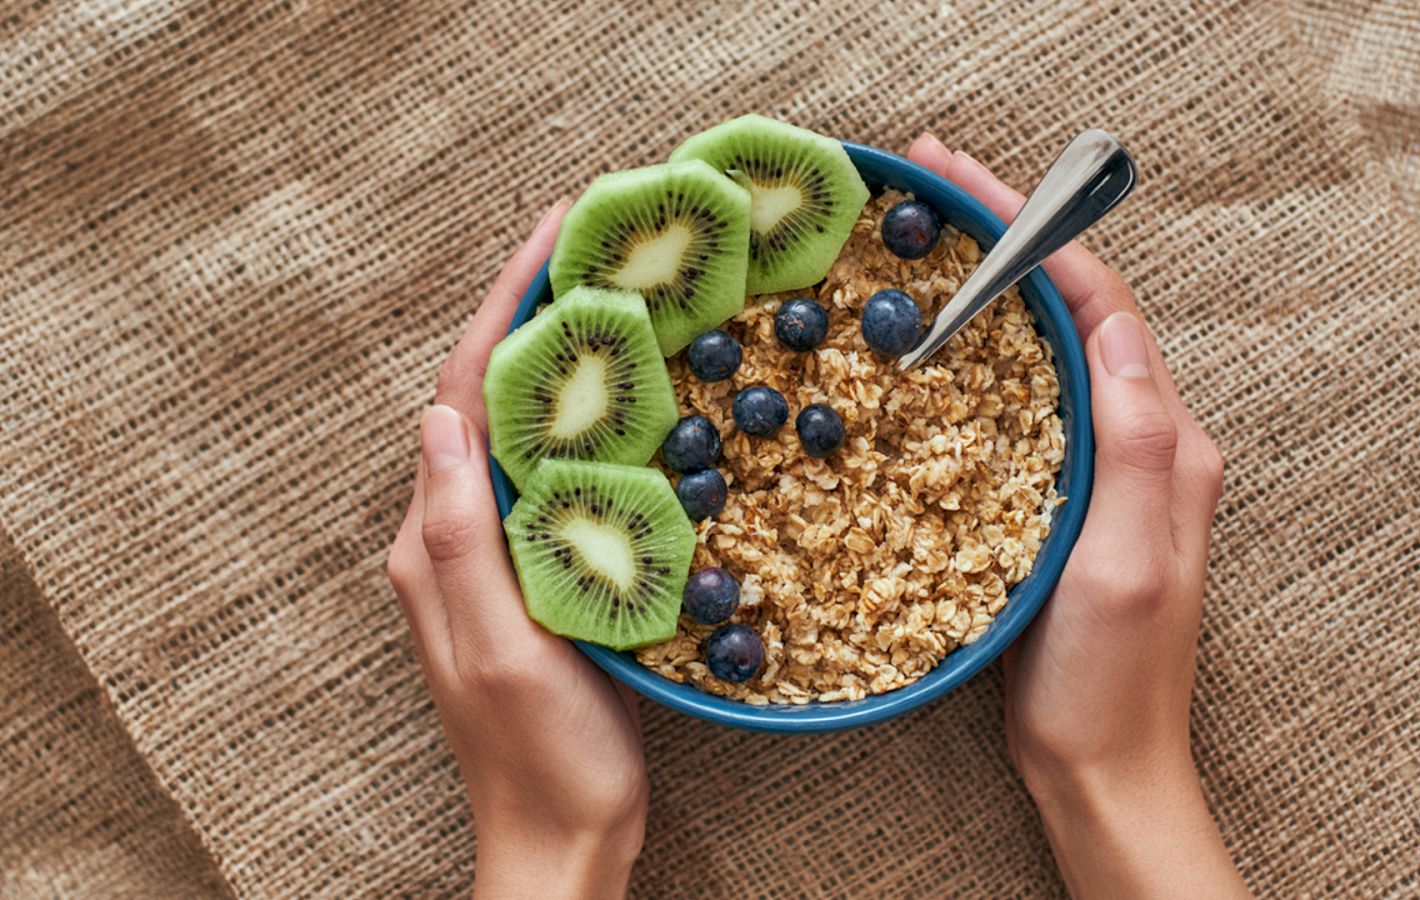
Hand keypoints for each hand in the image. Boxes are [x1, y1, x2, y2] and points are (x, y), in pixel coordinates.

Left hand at [385, 203, 645, 899]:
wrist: (563, 836)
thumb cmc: (540, 757)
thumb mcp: (504, 647)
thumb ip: (462, 539)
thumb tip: (441, 419)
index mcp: (435, 543)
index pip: (460, 397)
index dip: (502, 308)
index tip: (554, 234)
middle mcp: (455, 537)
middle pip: (485, 396)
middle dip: (529, 310)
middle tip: (590, 239)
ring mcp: (499, 556)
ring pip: (522, 429)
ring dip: (558, 354)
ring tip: (612, 292)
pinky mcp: (542, 575)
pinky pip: (557, 473)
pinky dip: (586, 417)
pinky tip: (629, 398)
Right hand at [908, 135, 1245, 897]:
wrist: (1100, 768)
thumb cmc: (1110, 680)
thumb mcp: (1126, 562)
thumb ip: (1134, 444)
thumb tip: (1121, 330)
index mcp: (1164, 444)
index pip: (1100, 308)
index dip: (1035, 234)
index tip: (964, 183)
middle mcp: (1142, 443)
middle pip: (1073, 311)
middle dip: (1007, 236)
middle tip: (929, 184)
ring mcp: (1100, 471)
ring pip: (1046, 349)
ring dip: (991, 285)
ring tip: (924, 239)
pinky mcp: (1061, 501)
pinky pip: (1023, 402)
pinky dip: (980, 353)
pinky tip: (933, 344)